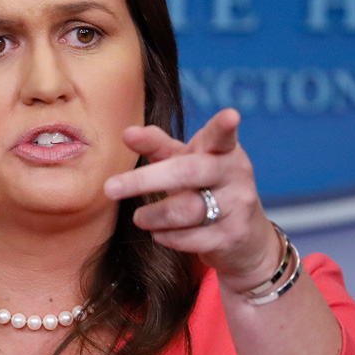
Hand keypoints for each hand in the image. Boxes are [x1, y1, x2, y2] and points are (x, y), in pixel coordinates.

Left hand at [103, 109, 281, 294]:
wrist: (245, 238)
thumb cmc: (206, 189)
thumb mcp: (185, 162)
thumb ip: (158, 146)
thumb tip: (127, 132)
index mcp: (223, 150)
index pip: (222, 136)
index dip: (224, 126)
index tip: (230, 116)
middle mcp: (236, 174)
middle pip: (187, 172)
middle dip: (145, 180)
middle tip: (109, 188)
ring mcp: (238, 206)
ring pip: (185, 210)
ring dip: (153, 216)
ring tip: (139, 218)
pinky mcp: (233, 236)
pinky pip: (189, 238)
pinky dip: (166, 237)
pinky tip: (159, 233)